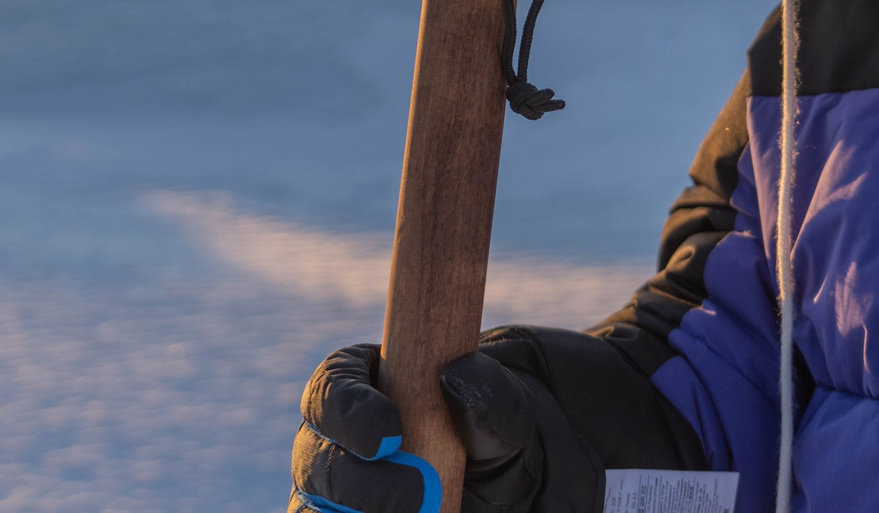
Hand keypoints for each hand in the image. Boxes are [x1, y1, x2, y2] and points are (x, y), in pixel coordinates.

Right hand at [291, 337, 605, 512]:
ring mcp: (358, 499)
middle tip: (414, 497)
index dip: (345, 410)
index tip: (388, 433)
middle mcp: (352, 449)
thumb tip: (455, 378)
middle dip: (352, 484)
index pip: (331, 389)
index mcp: (374, 390)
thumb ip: (491, 394)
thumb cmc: (532, 426)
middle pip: (315, 464)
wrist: (563, 474)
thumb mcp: (522, 409)